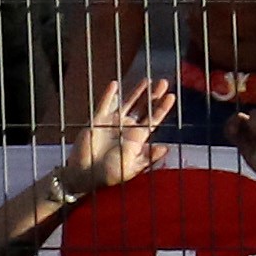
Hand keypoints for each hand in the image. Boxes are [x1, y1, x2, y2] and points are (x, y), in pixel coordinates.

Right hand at [60, 79, 173, 193]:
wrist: (84, 175)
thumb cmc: (108, 174)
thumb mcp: (132, 167)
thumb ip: (148, 157)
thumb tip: (166, 148)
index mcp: (136, 138)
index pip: (153, 119)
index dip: (162, 108)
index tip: (171, 96)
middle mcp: (126, 128)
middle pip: (143, 108)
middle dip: (153, 96)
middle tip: (163, 82)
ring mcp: (111, 123)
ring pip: (127, 103)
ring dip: (137, 92)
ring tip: (146, 80)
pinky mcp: (97, 121)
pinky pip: (104, 104)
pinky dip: (109, 94)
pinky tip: (115, 84)